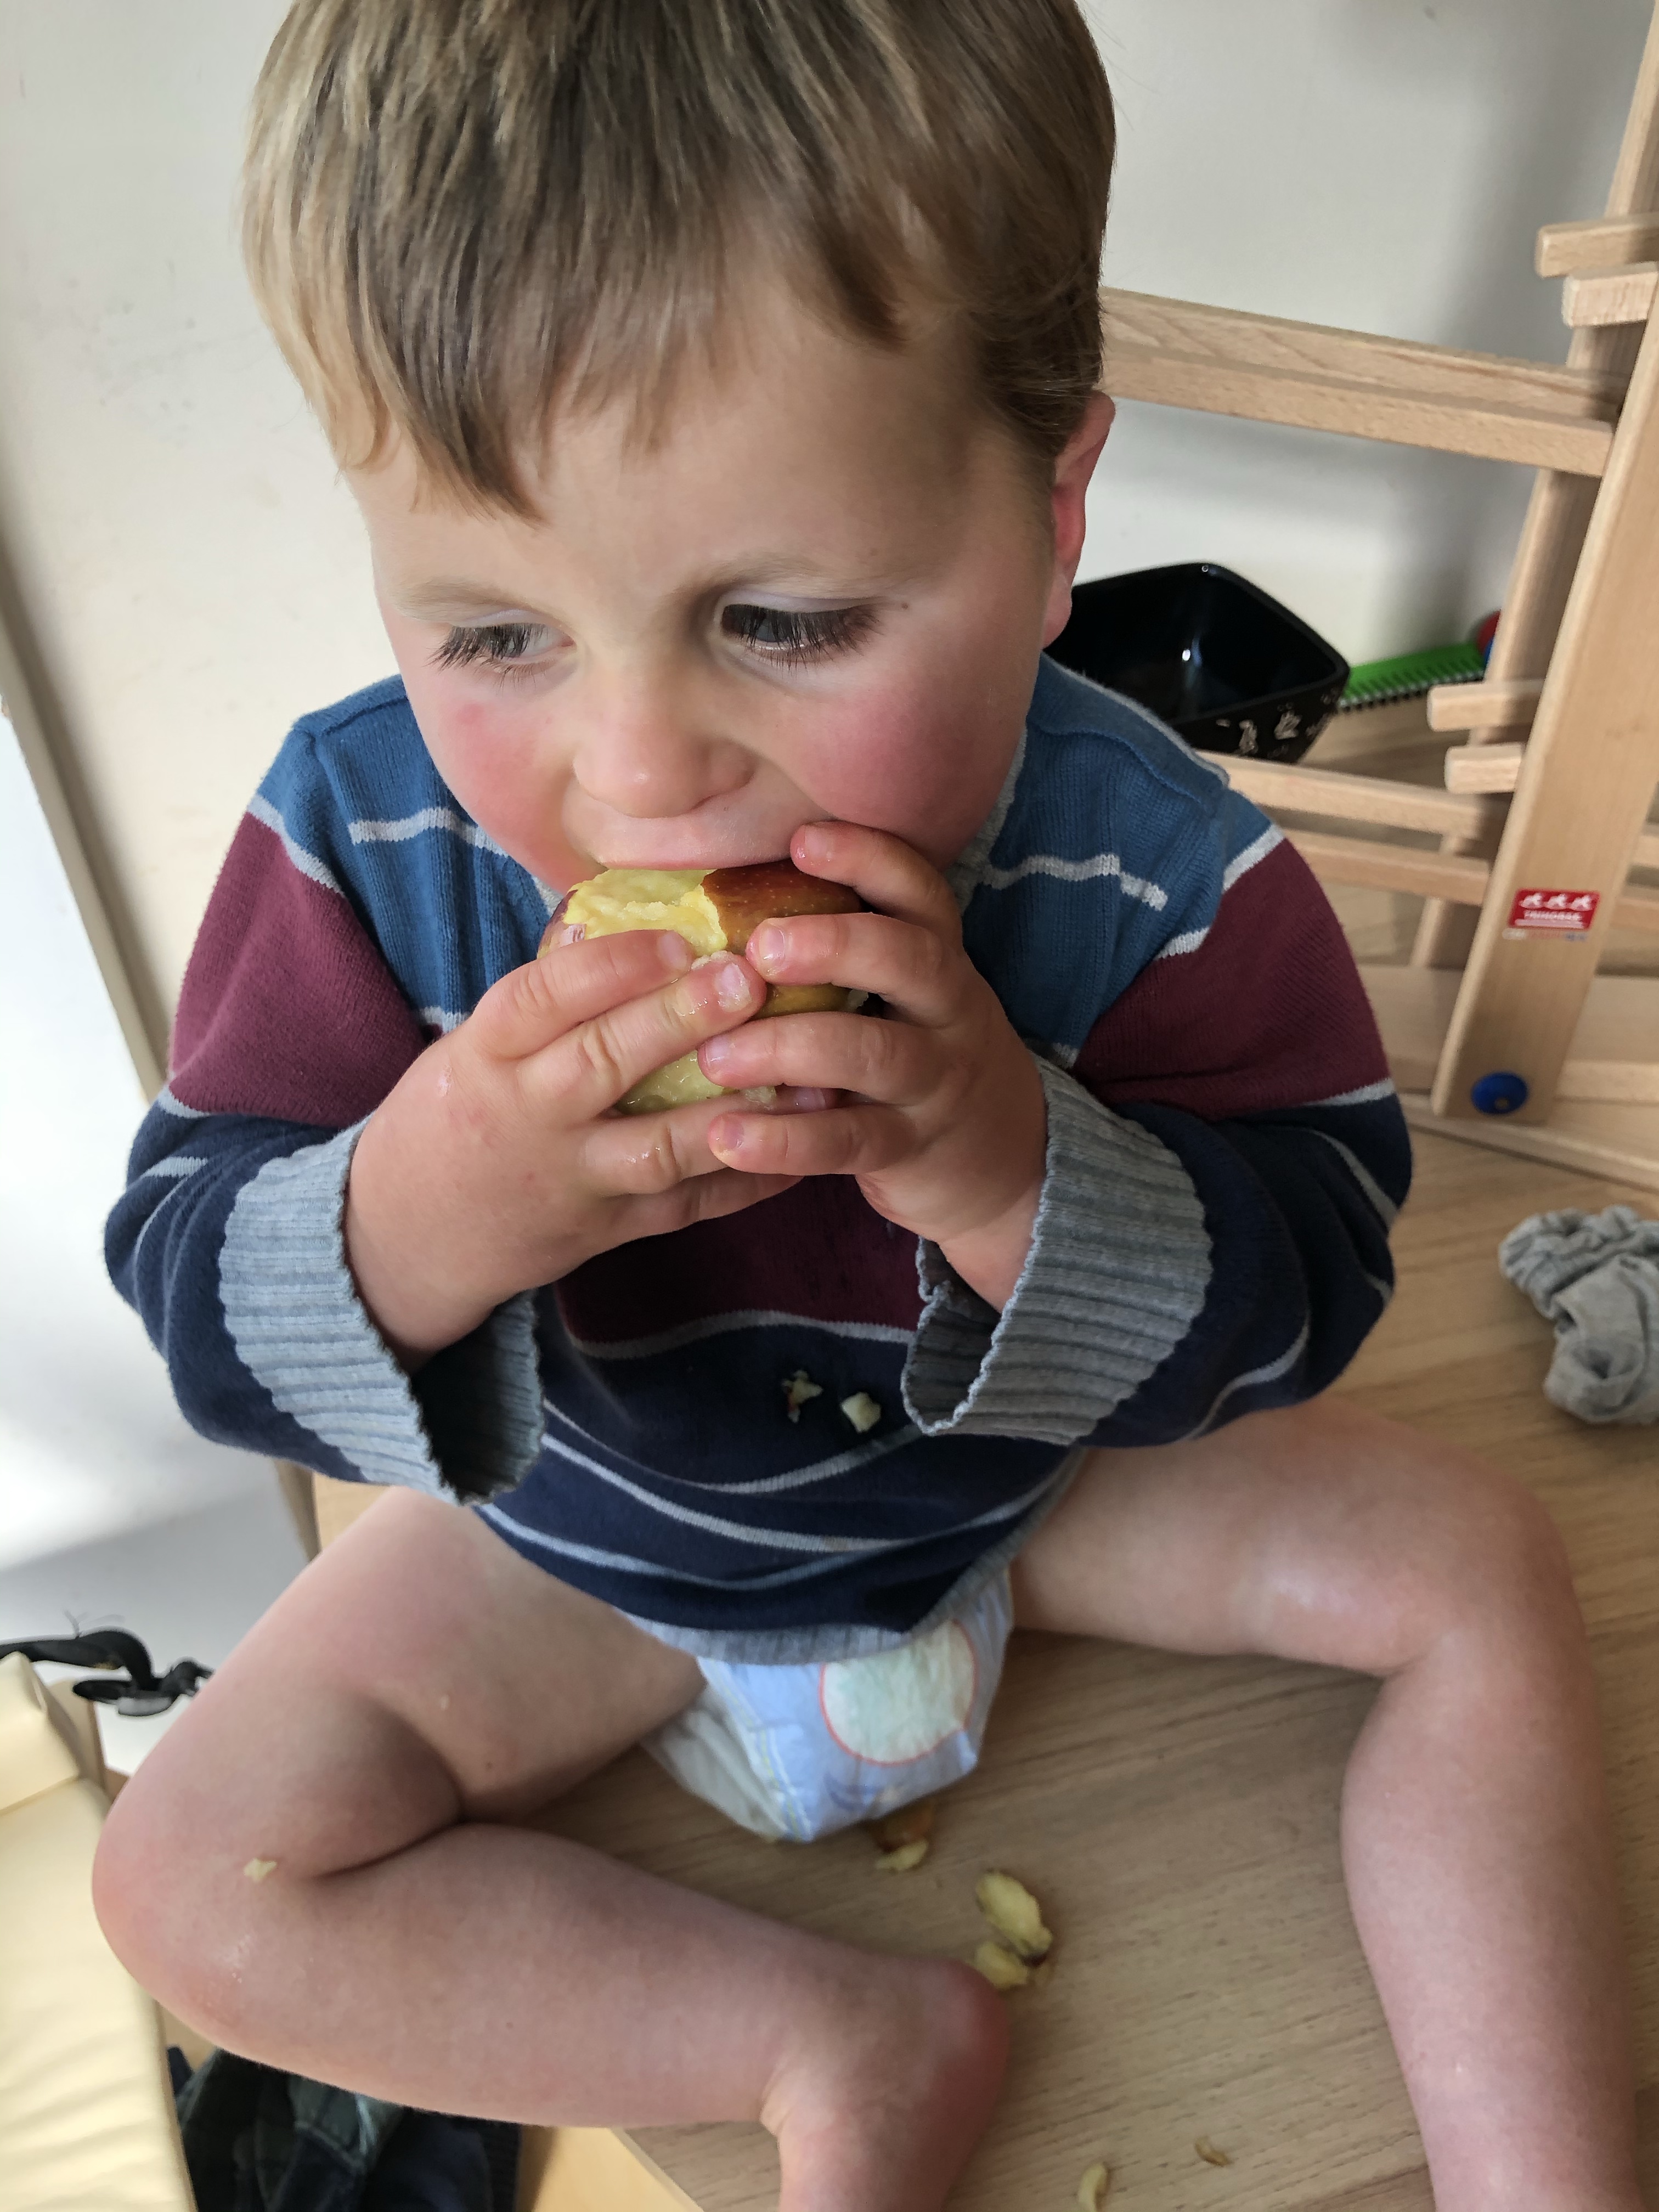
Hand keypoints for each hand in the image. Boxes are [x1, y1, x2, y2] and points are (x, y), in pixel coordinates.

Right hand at [344, 930, 801, 1364]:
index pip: (541, 997)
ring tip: (807, 1076)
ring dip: (735, 1114)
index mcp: (488, 1053)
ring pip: (657, 1149)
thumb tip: (649, 920)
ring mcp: (570, 1179)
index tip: (678, 937)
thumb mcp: (477, 1046)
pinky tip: (806, 1146)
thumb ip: (553, 1003)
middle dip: (678, 1020)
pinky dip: (748, 1180)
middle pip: (603, 1063)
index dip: (611, 968)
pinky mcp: (605, 1231)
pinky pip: (685, 1206)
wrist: (407, 1236)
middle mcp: (527, 1114)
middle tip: (750, 979)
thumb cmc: (458, 1113)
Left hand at [694, 822, 1047, 1307]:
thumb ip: (833, 949)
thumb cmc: (907, 1049)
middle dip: (835, 945)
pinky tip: (728, 1136)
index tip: (802, 840)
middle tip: (758, 948)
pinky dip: (786, 1141)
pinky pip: (850, 1142)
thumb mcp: (895, 993)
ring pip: (875, 1054)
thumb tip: (712, 896)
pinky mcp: (909, 1149)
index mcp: (937, 957)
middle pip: (910, 960)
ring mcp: (935, 1082)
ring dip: (790, 1048)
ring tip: (715, 1057)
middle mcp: (948, 1010)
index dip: (868, 859)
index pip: (919, 892)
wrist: (993, 1158)